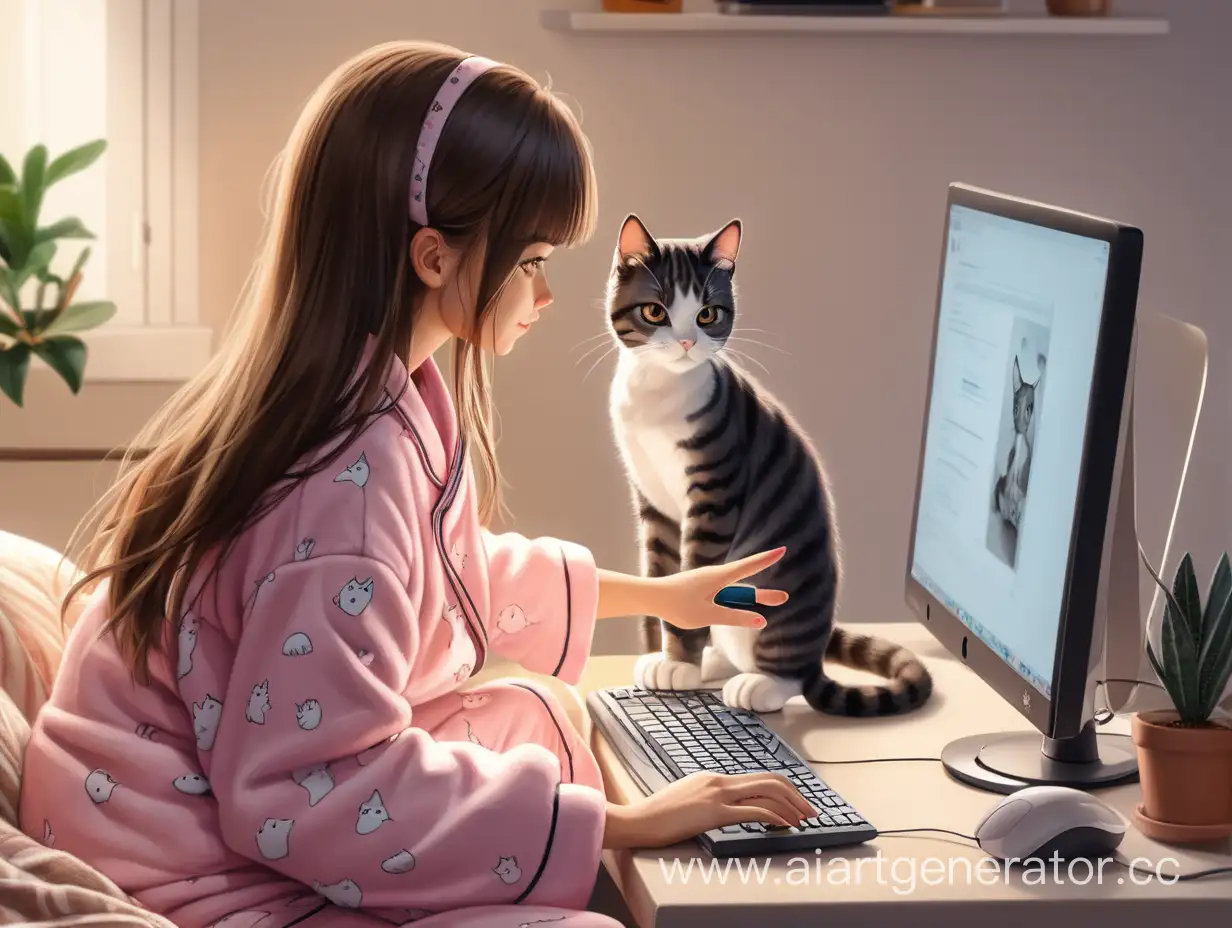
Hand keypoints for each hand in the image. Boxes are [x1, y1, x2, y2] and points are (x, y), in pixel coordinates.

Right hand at [603, 771, 816, 848]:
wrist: (639, 820)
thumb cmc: (659, 816)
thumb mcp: (687, 800)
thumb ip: (707, 799)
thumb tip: (725, 809)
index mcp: (713, 778)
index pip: (757, 778)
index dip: (782, 789)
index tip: (796, 802)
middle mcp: (719, 781)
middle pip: (769, 780)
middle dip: (795, 795)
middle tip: (810, 810)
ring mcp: (717, 795)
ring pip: (767, 792)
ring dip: (791, 806)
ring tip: (804, 819)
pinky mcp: (714, 812)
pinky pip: (754, 811)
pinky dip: (776, 817)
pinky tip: (786, 825)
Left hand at [654, 547, 789, 629]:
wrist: (651, 596)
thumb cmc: (678, 606)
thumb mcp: (708, 615)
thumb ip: (734, 617)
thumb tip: (761, 621)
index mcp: (719, 578)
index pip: (748, 567)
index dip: (766, 559)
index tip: (782, 550)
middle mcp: (716, 577)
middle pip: (745, 585)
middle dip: (764, 593)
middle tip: (784, 598)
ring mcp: (708, 582)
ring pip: (735, 591)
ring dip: (752, 598)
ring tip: (773, 601)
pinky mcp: (701, 588)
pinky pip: (724, 594)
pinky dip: (736, 600)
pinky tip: (736, 605)